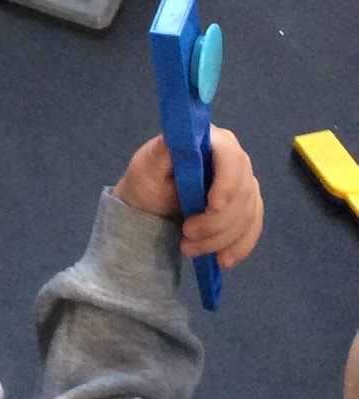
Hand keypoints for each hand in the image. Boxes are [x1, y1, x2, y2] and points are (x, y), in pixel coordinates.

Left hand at [113, 128, 262, 272]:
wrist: (152, 209)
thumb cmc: (148, 182)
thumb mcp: (145, 168)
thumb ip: (159, 153)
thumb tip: (174, 138)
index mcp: (210, 141)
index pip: (231, 155)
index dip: (228, 182)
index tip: (213, 206)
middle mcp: (234, 159)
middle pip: (243, 190)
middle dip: (217, 220)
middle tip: (187, 234)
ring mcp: (243, 185)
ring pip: (248, 214)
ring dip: (221, 237)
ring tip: (188, 248)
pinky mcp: (247, 209)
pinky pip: (252, 229)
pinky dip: (238, 247)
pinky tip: (222, 260)